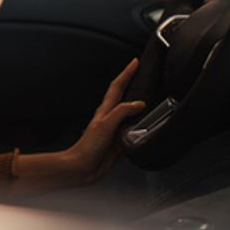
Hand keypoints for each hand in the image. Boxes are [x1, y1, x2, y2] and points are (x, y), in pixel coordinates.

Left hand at [61, 58, 144, 185]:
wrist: (82, 167)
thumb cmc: (88, 147)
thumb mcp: (105, 125)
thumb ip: (122, 112)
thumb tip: (139, 104)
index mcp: (105, 110)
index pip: (117, 86)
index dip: (126, 73)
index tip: (135, 62)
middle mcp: (110, 117)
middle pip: (123, 95)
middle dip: (132, 82)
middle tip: (141, 72)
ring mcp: (115, 129)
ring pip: (129, 111)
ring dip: (137, 101)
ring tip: (147, 92)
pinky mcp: (119, 142)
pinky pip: (132, 128)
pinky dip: (140, 122)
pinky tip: (145, 123)